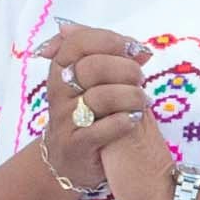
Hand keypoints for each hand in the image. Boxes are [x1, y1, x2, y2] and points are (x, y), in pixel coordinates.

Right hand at [38, 22, 160, 199]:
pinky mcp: (76, 145)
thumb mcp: (91, 82)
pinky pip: (101, 130)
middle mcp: (58, 91)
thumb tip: (139, 48)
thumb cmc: (85, 112)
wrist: (65, 159)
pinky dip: (123, 122)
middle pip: (93, 67)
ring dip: (131, 97)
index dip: (111, 41)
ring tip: (142, 102)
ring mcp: (64, 119)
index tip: (134, 49)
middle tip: (140, 79)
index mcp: (60, 69)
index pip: (79, 41)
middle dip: (126, 69)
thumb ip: (112, 59)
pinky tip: (133, 120)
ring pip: (101, 97)